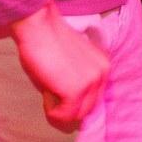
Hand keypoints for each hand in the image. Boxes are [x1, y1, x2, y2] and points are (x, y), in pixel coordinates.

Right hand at [10, 1, 109, 131]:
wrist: (39, 27)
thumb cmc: (47, 43)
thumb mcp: (71, 65)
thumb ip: (77, 82)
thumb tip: (70, 110)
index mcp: (103, 66)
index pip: (93, 99)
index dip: (74, 102)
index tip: (59, 96)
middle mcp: (102, 74)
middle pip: (86, 110)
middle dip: (67, 108)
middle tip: (51, 94)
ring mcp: (90, 82)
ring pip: (76, 115)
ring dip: (59, 110)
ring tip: (48, 90)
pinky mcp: (75, 90)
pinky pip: (63, 115)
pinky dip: (51, 111)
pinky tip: (46, 92)